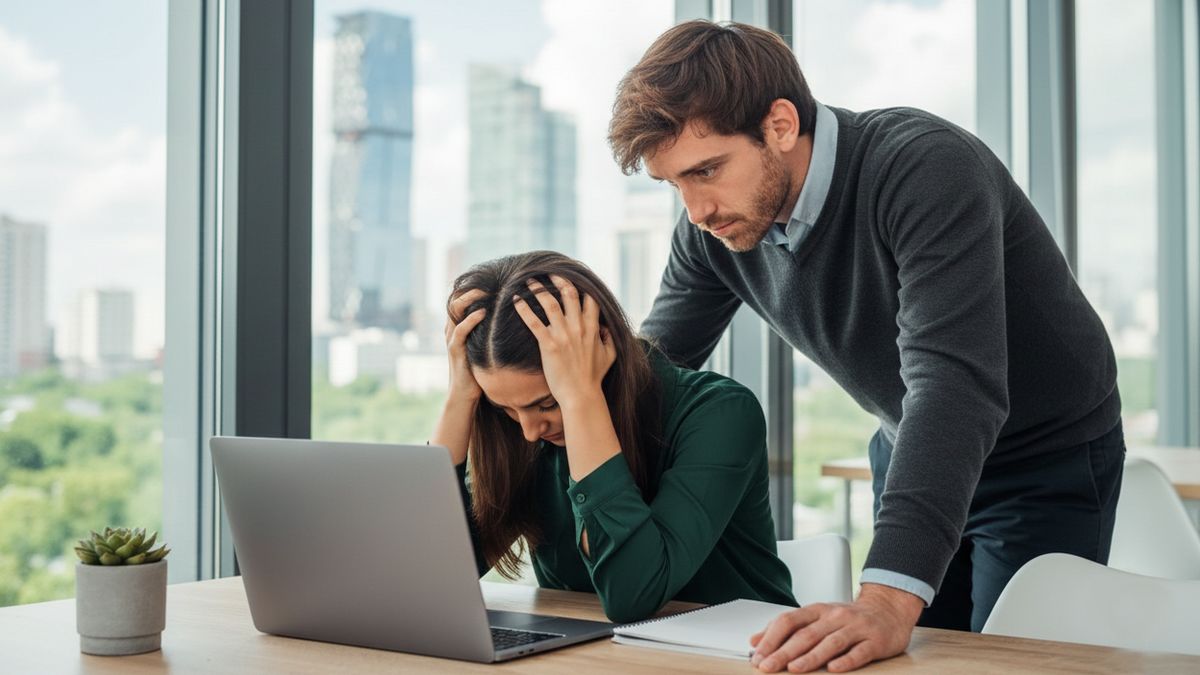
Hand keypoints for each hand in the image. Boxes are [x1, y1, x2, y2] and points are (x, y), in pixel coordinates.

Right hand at [444, 289, 487, 400]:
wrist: (466, 395)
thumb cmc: (478, 371)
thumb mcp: (485, 346)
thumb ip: (491, 332)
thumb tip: (511, 320)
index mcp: (460, 326)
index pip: (462, 300)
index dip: (473, 288)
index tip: (492, 279)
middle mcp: (452, 329)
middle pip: (456, 300)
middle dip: (471, 288)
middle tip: (489, 280)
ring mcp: (452, 339)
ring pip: (455, 310)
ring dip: (470, 298)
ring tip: (485, 290)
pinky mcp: (455, 350)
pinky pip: (459, 330)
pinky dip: (470, 319)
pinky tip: (482, 312)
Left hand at [512, 275, 615, 408]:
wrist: (581, 395)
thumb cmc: (594, 378)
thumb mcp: (609, 356)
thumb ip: (608, 339)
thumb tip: (605, 327)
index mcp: (593, 328)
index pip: (589, 300)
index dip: (581, 287)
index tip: (571, 279)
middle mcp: (578, 327)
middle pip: (569, 294)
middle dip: (559, 280)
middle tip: (549, 272)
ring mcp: (563, 335)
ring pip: (550, 303)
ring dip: (538, 289)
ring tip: (529, 281)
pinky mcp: (549, 345)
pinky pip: (534, 322)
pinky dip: (523, 309)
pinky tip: (515, 300)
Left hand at [748, 584, 921, 672]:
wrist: (889, 609)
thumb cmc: (849, 618)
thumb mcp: (817, 617)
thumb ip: (787, 628)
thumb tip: (755, 641)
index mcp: (818, 611)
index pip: (789, 621)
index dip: (771, 638)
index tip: (758, 655)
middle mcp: (835, 617)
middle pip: (806, 634)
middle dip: (784, 652)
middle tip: (767, 666)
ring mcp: (856, 628)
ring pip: (830, 642)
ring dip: (810, 657)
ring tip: (794, 668)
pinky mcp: (875, 641)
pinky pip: (859, 652)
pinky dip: (846, 660)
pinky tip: (834, 668)